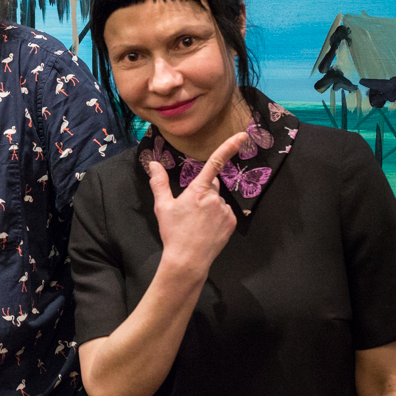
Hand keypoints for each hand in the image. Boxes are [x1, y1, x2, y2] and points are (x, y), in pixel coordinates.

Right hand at [149, 131, 247, 273]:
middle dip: (203, 192)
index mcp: (197, 190)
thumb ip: (159, 182)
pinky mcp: (232, 222)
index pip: (214, 163)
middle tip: (189, 209)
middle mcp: (214, 197)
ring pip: (218, 201)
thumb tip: (153, 163)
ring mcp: (225, 210)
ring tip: (197, 223)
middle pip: (211, 186)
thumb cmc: (173, 232)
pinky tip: (207, 229)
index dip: (229, 147)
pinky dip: (218, 218)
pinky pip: (225, 213)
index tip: (242, 136)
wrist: (188, 259)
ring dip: (210, 207)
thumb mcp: (162, 206)